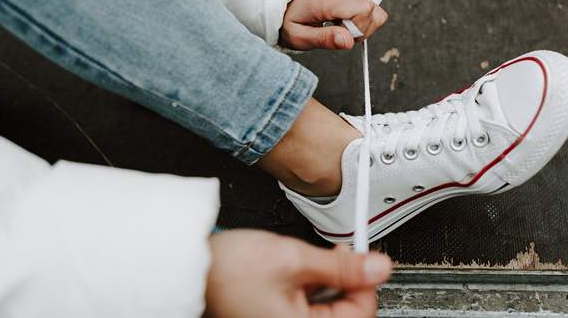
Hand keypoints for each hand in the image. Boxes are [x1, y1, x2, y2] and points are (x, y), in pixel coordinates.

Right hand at [204, 229, 391, 317]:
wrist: (190, 267)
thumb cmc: (228, 270)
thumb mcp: (294, 258)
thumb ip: (342, 266)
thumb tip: (376, 268)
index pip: (360, 315)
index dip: (366, 282)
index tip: (365, 259)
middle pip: (344, 314)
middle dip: (344, 282)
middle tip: (334, 255)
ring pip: (326, 310)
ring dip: (325, 285)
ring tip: (304, 264)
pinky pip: (306, 310)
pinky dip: (309, 290)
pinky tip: (297, 274)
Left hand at [279, 0, 387, 49]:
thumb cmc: (289, 19)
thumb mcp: (299, 37)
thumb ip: (325, 39)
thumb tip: (349, 42)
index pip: (364, 10)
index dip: (360, 30)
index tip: (342, 37)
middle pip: (372, 10)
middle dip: (362, 29)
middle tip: (340, 34)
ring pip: (371, 8)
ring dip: (359, 23)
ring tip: (337, 25)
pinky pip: (365, 4)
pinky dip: (356, 15)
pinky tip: (339, 17)